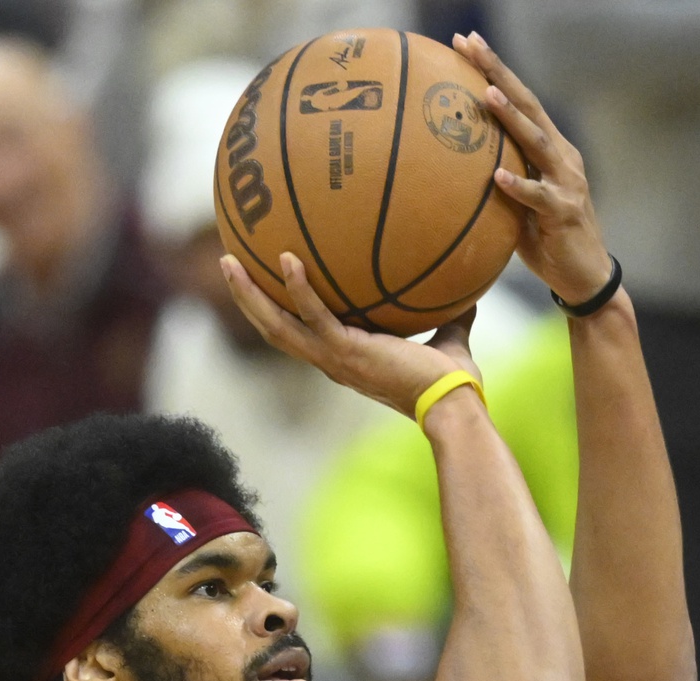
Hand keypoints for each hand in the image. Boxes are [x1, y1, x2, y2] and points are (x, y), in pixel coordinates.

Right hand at [222, 250, 481, 418]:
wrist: (452, 403)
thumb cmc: (450, 382)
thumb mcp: (448, 338)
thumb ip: (451, 316)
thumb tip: (470, 291)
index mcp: (343, 359)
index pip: (300, 333)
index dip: (279, 309)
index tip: (265, 284)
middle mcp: (329, 361)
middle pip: (273, 329)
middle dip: (247, 298)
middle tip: (228, 264)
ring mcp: (333, 358)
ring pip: (277, 325)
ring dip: (250, 294)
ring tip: (230, 261)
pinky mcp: (345, 351)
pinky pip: (314, 315)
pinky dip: (298, 288)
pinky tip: (288, 258)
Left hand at [453, 32, 612, 306]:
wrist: (584, 276)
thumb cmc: (545, 238)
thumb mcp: (517, 203)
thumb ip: (495, 179)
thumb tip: (450, 170)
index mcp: (549, 149)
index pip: (520, 101)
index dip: (494, 70)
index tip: (464, 42)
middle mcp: (561, 156)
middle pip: (529, 106)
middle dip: (498, 73)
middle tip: (471, 44)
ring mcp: (566, 182)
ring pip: (537, 142)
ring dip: (512, 117)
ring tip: (486, 94)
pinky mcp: (564, 212)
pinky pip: (538, 197)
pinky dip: (519, 186)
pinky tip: (498, 177)